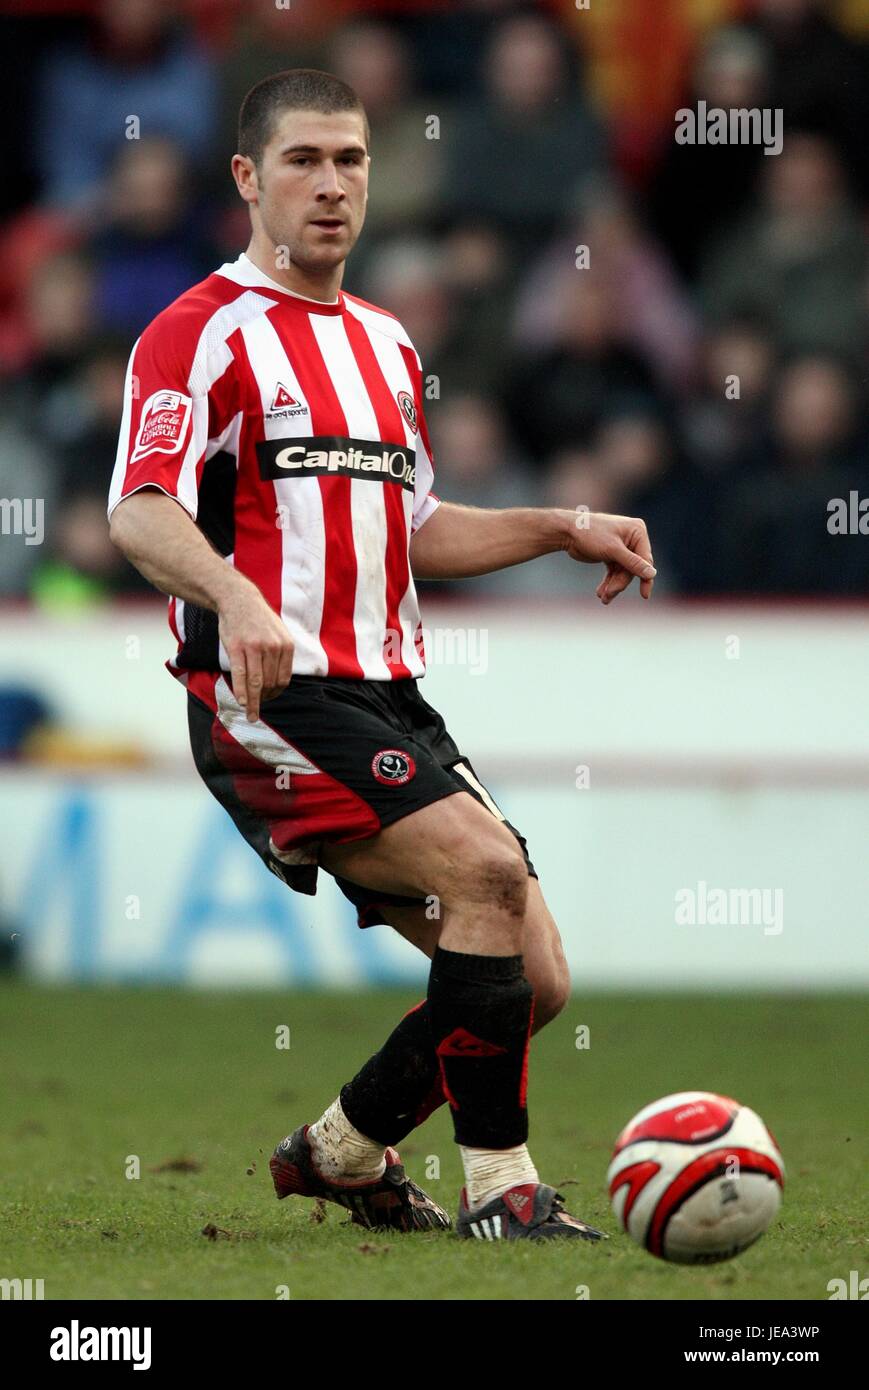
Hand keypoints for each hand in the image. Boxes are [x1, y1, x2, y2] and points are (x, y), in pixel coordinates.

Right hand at [217, 583, 294, 720]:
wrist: (238, 599)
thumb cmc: (257, 619)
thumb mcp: (278, 633)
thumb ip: (281, 654)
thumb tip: (280, 680)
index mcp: (286, 646)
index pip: (283, 679)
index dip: (276, 693)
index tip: (268, 699)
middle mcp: (273, 648)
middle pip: (270, 683)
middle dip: (264, 699)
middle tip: (256, 708)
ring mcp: (254, 648)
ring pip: (256, 683)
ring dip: (254, 702)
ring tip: (251, 714)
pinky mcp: (237, 648)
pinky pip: (241, 675)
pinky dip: (242, 692)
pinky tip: (242, 703)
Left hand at [563, 511, 655, 603]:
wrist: (566, 532)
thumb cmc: (590, 534)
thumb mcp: (613, 550)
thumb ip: (633, 563)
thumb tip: (652, 574)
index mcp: (637, 531)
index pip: (645, 559)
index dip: (645, 577)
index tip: (645, 595)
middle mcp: (632, 538)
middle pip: (633, 568)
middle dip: (620, 583)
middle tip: (608, 596)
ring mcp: (622, 547)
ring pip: (623, 572)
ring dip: (613, 586)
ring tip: (603, 598)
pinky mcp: (612, 554)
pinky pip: (614, 572)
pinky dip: (608, 582)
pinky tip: (601, 593)